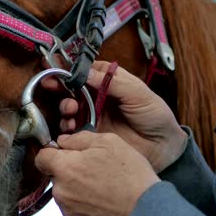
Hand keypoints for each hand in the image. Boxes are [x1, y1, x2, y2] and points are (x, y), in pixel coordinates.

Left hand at [35, 131, 159, 215]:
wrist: (145, 210)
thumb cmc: (129, 175)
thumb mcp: (108, 142)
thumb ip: (78, 138)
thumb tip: (63, 141)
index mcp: (64, 168)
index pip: (41, 157)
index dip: (52, 151)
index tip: (64, 151)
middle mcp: (61, 191)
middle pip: (55, 174)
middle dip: (68, 168)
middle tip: (92, 165)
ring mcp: (68, 209)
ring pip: (65, 190)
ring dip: (76, 184)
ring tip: (101, 182)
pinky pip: (74, 205)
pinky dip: (84, 200)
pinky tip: (102, 195)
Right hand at [42, 61, 186, 171]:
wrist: (163, 148)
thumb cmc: (156, 116)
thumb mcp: (139, 93)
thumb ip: (113, 82)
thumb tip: (87, 72)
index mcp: (110, 83)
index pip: (86, 71)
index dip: (70, 69)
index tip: (57, 68)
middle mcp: (98, 98)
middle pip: (72, 89)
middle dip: (60, 87)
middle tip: (52, 85)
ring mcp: (93, 117)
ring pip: (69, 109)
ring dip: (64, 107)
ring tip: (70, 110)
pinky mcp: (91, 135)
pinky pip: (72, 131)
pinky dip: (67, 128)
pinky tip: (70, 127)